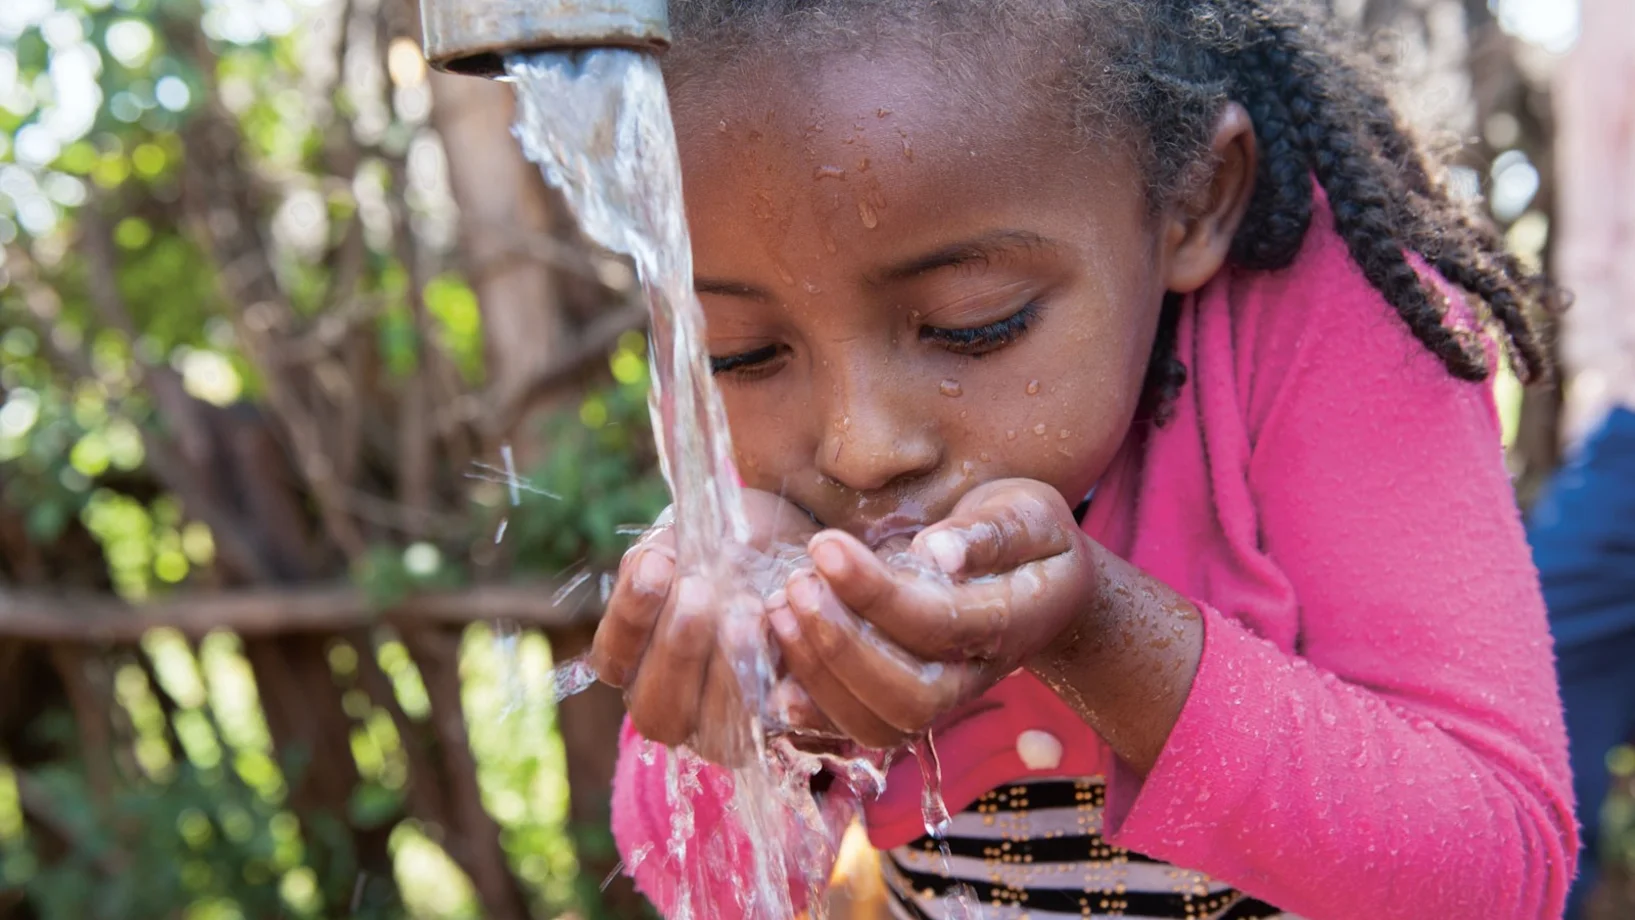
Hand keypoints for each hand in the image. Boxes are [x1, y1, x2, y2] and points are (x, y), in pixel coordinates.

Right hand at [590, 489, 820, 764]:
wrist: (798, 548)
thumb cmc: (731, 545)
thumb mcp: (692, 539)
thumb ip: (665, 553)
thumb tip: (655, 564)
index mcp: (636, 661)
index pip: (613, 660)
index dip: (631, 617)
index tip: (656, 565)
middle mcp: (673, 705)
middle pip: (657, 712)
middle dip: (676, 649)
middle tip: (700, 591)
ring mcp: (725, 728)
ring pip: (715, 732)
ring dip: (727, 670)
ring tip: (746, 609)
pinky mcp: (779, 725)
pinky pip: (776, 723)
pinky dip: (783, 687)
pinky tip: (785, 638)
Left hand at [768, 479, 1096, 749]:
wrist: (1043, 585)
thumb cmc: (1031, 540)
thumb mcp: (1029, 514)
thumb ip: (990, 534)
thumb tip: (936, 554)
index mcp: (1010, 624)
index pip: (936, 623)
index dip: (875, 592)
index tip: (825, 546)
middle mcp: (974, 677)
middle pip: (908, 697)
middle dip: (842, 645)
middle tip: (795, 584)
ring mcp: (940, 698)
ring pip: (878, 724)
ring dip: (818, 672)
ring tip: (778, 607)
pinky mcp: (903, 702)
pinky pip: (855, 729)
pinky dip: (811, 709)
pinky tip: (772, 672)